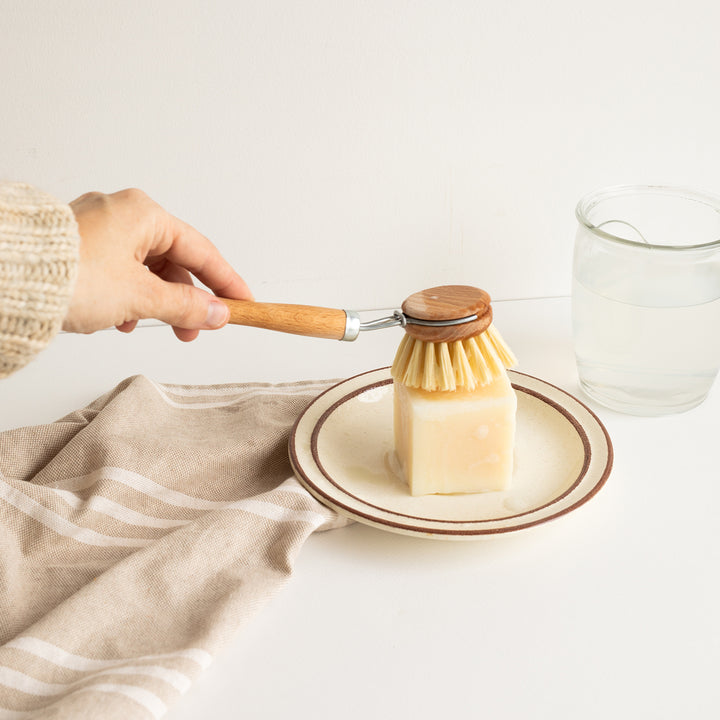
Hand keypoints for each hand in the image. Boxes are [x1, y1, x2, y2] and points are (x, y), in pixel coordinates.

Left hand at [63, 188, 251, 341]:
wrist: (9, 278)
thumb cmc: (71, 275)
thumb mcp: (141, 296)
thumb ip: (186, 306)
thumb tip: (216, 314)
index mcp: (145, 214)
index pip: (200, 250)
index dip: (225, 280)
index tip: (242, 301)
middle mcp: (123, 215)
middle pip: (173, 261)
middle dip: (185, 300)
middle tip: (196, 330)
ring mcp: (99, 230)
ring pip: (145, 270)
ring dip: (154, 302)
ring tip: (148, 327)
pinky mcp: (79, 248)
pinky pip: (118, 272)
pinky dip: (127, 297)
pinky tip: (117, 319)